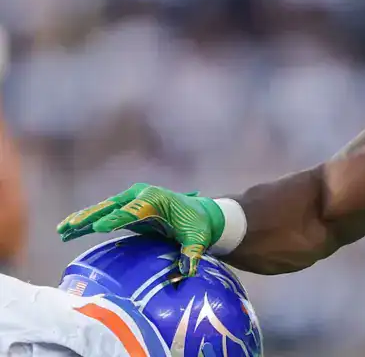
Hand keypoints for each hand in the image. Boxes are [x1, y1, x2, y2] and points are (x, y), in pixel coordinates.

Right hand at [56, 183, 224, 276]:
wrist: (199, 213)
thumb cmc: (198, 225)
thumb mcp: (198, 238)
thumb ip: (193, 252)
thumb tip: (188, 272)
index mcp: (157, 199)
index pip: (134, 210)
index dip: (117, 219)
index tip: (99, 227)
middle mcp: (140, 196)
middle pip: (112, 207)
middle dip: (91, 216)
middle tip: (71, 226)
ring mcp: (131, 201)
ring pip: (102, 210)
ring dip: (82, 219)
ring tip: (62, 230)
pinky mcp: (125, 210)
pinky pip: (102, 216)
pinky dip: (85, 223)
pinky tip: (67, 232)